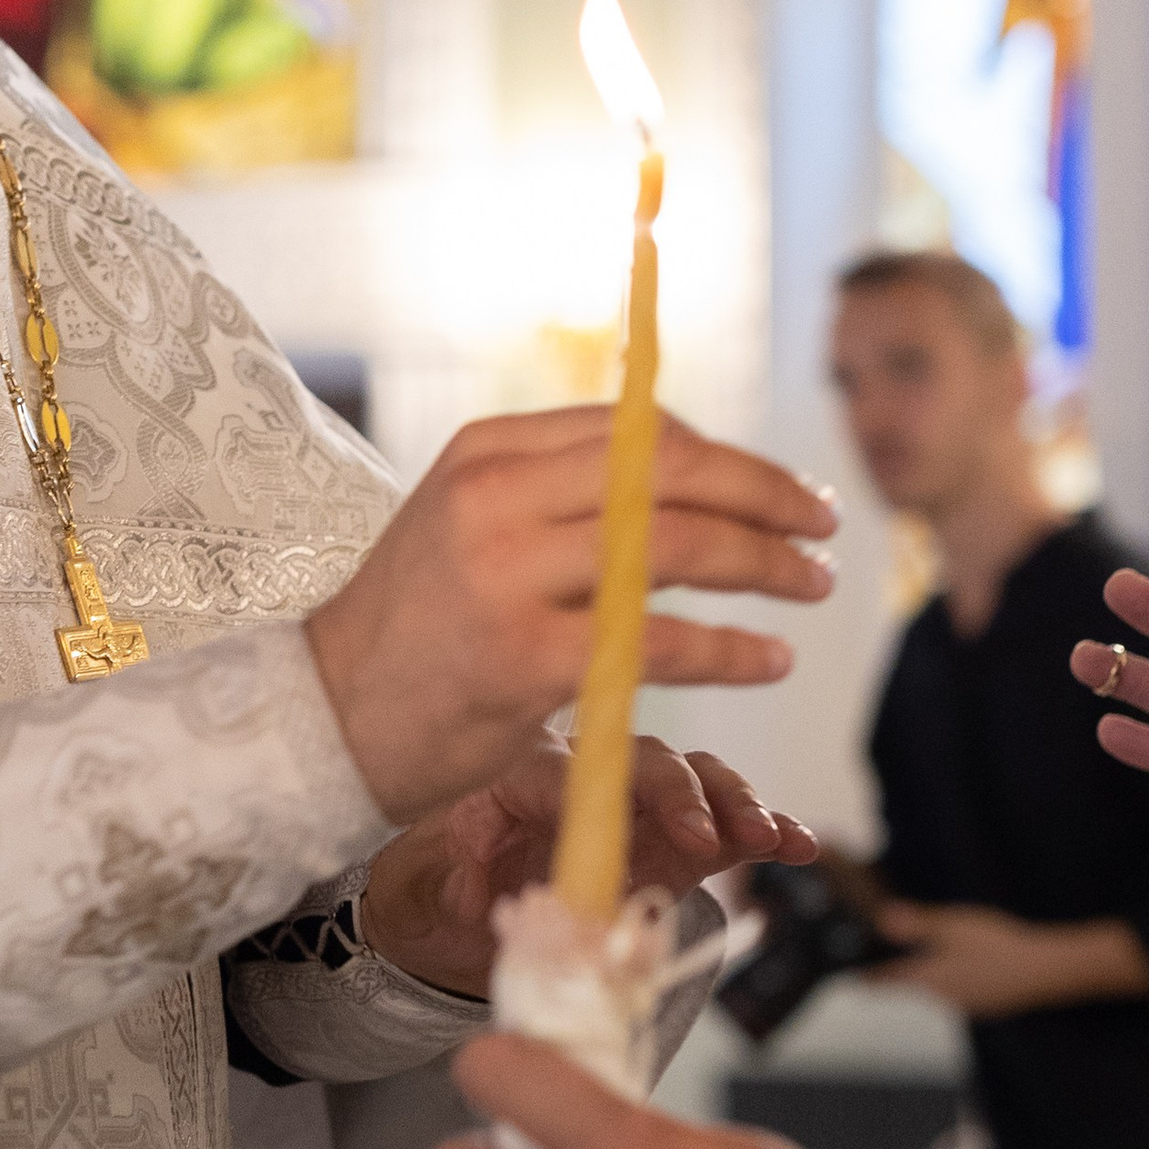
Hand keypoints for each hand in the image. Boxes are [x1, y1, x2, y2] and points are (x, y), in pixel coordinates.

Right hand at [304, 408, 836, 825]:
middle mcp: (496, 495)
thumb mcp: (472, 527)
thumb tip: (693, 481)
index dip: (732, 458)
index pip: (641, 431)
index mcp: (489, 451)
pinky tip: (768, 658)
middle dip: (767, 498)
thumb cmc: (416, 631)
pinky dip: (731, 651)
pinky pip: (658, 642)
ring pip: (676, 548)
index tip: (785, 490)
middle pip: (672, 474)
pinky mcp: (522, 657)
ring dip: (765, 565)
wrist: (325, 717)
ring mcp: (507, 574)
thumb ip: (562, 496)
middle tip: (823, 528)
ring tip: (812, 587)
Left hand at [361, 736, 815, 999]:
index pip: (573, 771)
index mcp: (527, 775)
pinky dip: (764, 829)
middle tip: (712, 835)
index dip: (617, 792)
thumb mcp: (434, 885)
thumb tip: (470, 893)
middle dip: (685, 794)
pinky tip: (799, 846)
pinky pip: (724, 822)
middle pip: (646, 762)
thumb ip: (455, 885)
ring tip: (768, 836)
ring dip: (735, 805)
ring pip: (695, 779)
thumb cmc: (452, 880)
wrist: (465, 894)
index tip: (655, 827)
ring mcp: (641, 801)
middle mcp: (593, 773)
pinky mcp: (676, 836)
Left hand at [870, 899, 1148, 1019]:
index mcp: (927, 979)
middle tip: (890, 950)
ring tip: (929, 950)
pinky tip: (967, 961)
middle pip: (909, 983)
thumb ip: (916, 924)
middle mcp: (942, 997)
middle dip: (897, 970)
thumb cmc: (1002, 948)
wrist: (1048, 972)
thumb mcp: (953, 927)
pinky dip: (953, 977)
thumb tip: (881, 921)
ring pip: (935, 987)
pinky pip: (959, 989)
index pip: (884, 981)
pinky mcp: (986, 1003)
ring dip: (927, 971)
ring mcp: (966, 1004)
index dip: (865, 977)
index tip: (851, 978)